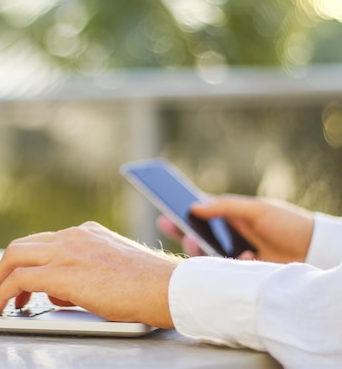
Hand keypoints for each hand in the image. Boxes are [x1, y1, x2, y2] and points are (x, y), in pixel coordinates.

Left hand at [0, 221, 180, 328]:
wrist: (169, 288)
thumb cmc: (148, 286)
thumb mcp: (110, 272)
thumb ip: (81, 275)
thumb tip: (56, 292)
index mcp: (85, 234)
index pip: (42, 243)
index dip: (24, 263)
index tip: (17, 282)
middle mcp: (73, 236)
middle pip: (21, 246)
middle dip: (2, 270)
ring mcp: (67, 251)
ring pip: (14, 257)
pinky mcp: (64, 272)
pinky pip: (20, 278)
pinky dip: (4, 292)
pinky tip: (1, 308)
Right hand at [159, 195, 313, 263]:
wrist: (316, 252)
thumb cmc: (288, 225)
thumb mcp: (257, 210)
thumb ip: (226, 207)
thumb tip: (195, 205)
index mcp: (231, 218)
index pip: (200, 213)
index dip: (180, 211)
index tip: (163, 208)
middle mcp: (229, 237)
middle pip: (196, 235)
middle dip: (179, 230)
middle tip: (164, 222)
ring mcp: (233, 256)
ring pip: (205, 255)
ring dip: (198, 249)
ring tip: (195, 243)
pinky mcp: (240, 273)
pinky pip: (224, 271)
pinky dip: (233, 263)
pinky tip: (248, 256)